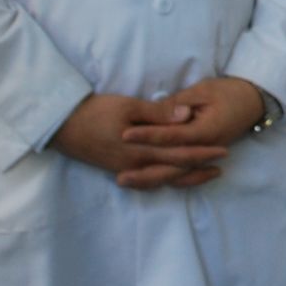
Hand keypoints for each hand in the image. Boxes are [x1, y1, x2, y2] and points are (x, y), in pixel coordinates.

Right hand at [50, 93, 227, 188]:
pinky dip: (166, 179)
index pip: (179, 154)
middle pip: (174, 170)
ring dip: (185, 177)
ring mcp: (127, 170)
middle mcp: (136, 165)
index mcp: (141, 150)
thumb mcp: (127, 106)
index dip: (202, 153)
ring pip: (163, 178)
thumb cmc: (94, 112)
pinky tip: (172, 177)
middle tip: (222, 165)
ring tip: (205, 174)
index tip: (222, 150)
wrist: (62, 127)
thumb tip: (187, 116)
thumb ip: (158, 114)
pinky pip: (149, 179)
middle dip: (199, 167)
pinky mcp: (119, 169)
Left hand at [115, 77, 268, 191]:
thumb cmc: (229, 91)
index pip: (171, 136)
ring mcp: (204, 156)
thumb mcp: (203, 90)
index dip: (147, 135)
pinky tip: (147, 183)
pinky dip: (165, 179)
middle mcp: (204, 149)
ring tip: (126, 182)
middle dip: (143, 170)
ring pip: (175, 174)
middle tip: (119, 174)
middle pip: (170, 164)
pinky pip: (183, 174)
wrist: (253, 100)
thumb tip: (159, 112)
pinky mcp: (202, 157)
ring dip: (150, 179)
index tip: (125, 134)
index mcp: (205, 131)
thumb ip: (180, 103)